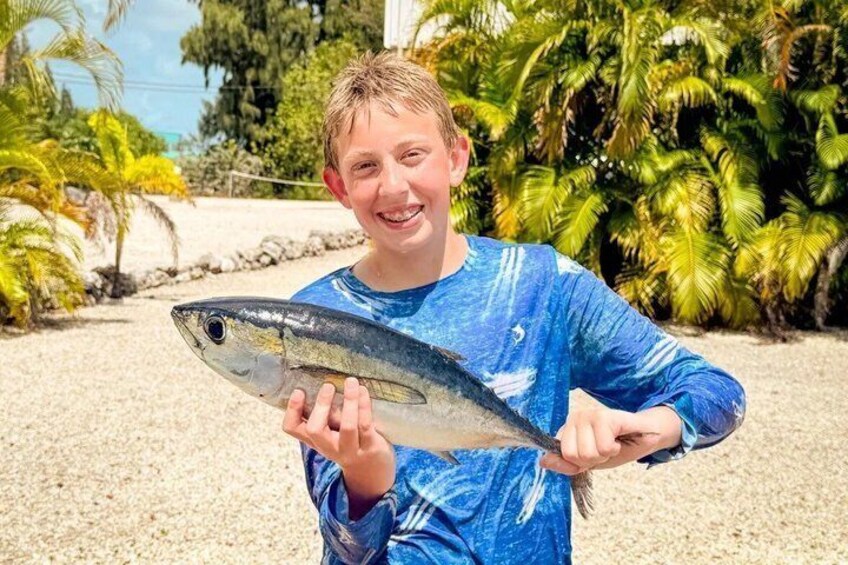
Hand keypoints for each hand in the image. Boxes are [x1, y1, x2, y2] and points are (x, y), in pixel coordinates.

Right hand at [283, 377, 395, 519]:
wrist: (371, 473)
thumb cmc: (349, 443)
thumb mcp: (331, 434)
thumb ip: (324, 417)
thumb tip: (320, 383)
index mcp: (315, 440)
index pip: (292, 428)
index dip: (291, 410)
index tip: (298, 391)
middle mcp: (329, 447)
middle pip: (316, 430)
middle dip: (321, 406)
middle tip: (328, 386)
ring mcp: (350, 449)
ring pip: (347, 426)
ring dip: (349, 402)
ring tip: (351, 382)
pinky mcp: (370, 447)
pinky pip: (366, 425)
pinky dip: (364, 406)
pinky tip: (363, 392)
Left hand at [539, 407, 674, 474]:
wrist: (645, 437)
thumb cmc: (616, 446)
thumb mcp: (587, 461)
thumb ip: (565, 463)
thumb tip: (542, 462)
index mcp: (568, 427)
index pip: (562, 455)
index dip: (581, 463)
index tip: (593, 455)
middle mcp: (575, 417)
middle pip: (574, 456)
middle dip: (593, 460)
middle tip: (605, 449)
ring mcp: (589, 414)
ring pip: (588, 452)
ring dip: (605, 454)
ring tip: (612, 443)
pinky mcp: (606, 416)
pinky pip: (603, 446)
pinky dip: (614, 450)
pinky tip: (618, 440)